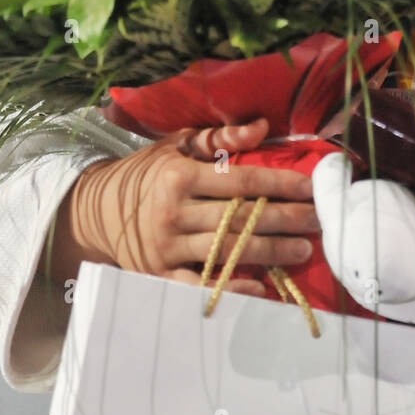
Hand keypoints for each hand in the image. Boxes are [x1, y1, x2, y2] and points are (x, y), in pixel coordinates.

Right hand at [51, 118, 318, 293]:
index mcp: (179, 176)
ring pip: (227, 252)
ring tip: (303, 251)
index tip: (310, 187)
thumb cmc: (145, 172)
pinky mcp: (158, 275)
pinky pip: (199, 285)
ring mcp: (165, 247)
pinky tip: (259, 286)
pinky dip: (230, 287)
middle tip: (318, 222)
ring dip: (269, 253)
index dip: (278, 183)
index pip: (240, 181)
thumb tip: (260, 127)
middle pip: (240, 219)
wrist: (97, 209)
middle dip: (284, 220)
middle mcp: (172, 212)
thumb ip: (218, 137)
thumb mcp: (175, 145)